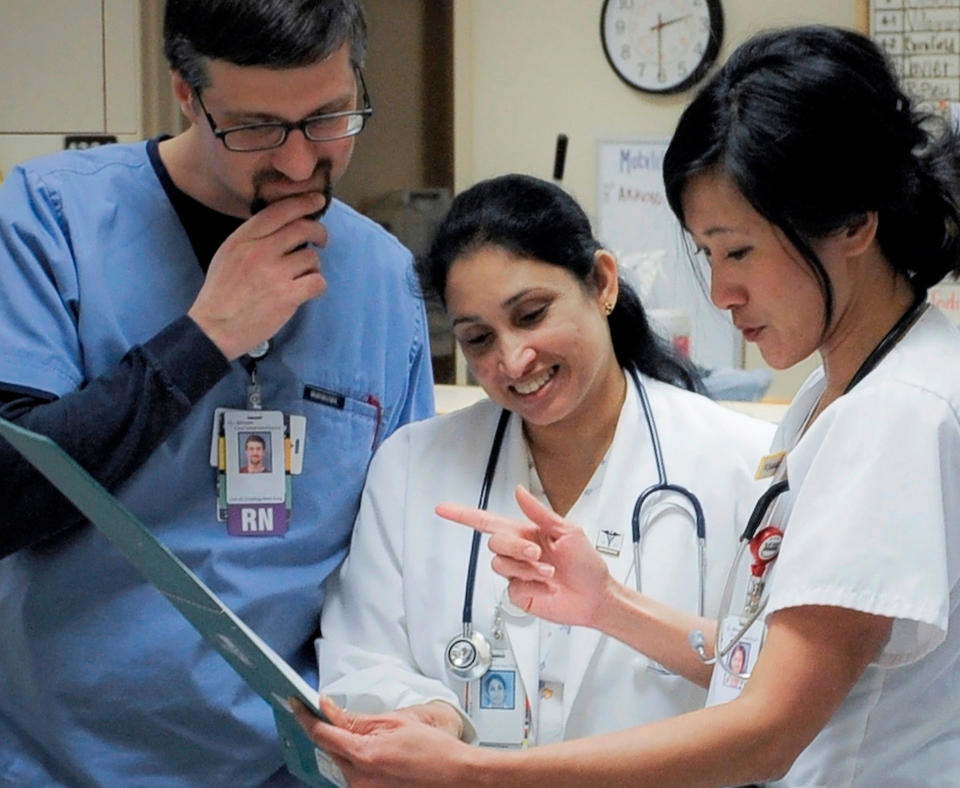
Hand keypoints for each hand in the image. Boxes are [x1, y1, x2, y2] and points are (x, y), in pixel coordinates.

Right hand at [187, 191, 328, 359]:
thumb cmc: (222, 292)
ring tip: (301, 276)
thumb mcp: (228, 253)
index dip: (303, 202)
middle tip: (322, 242)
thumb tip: (285, 225)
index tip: (317, 201)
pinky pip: (318, 282)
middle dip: (319, 233)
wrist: (214, 327)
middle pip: (304, 228)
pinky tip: (305, 291)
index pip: (280, 211)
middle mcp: (260, 251)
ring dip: (313, 266)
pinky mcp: (287, 296)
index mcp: (243, 238)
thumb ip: (253, 237)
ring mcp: (274, 274)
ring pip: (312, 258)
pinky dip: (316, 286)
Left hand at [292, 696, 477, 787]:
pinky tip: (369, 751)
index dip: (306, 716)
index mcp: (364, 755)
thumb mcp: (395, 722)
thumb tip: (330, 709)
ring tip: (362, 734)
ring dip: (343, 747)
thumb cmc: (433, 749)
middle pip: (329, 750)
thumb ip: (358, 719)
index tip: (296, 703)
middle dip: (326, 731)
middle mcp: (359, 778)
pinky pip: (352, 775)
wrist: (455, 775)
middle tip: (324, 712)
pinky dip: (354, 760)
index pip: (322, 733)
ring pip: (340, 763)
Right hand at [435, 485, 615, 628]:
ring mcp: (517, 573)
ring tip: (548, 571)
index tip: (443, 509)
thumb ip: (539, 512)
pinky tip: (547, 586)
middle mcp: (518, 552)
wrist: (596, 596)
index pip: (487, 521)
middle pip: (494, 542)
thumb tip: (518, 491)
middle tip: (538, 553)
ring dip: (526, 566)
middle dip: (516, 546)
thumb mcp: (567, 530)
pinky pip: (512, 586)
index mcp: (526, 533)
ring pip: (500, 564)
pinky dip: (533, 585)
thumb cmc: (586, 563)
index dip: (463, 515)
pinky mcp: (519, 593)